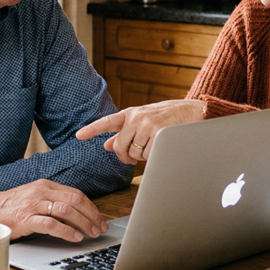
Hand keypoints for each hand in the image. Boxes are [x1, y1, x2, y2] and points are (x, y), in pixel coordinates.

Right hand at [0, 179, 107, 242]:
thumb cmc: (12, 207)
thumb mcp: (35, 197)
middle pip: (75, 200)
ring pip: (66, 210)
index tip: (99, 218)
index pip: (75, 193)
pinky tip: (74, 236)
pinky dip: (66, 231)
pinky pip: (51, 224)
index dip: (91, 207)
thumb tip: (77, 214)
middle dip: (91, 215)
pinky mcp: (26, 218)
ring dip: (83, 223)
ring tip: (91, 233)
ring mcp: (33, 204)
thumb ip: (53, 201)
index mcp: (46, 185)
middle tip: (100, 228)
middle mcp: (41, 192)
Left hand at [76, 99, 204, 164]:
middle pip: (119, 147)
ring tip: (152, 146)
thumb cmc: (165, 117)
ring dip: (141, 157)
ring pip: (134, 154)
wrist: (191, 111)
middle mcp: (136, 118)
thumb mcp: (142, 121)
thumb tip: (107, 145)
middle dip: (125, 157)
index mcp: (130, 114)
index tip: (78, 136)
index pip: (107, 122)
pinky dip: (153, 157)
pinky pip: (148, 156)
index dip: (92, 130)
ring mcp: (147, 125)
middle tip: (132, 157)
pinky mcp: (159, 134)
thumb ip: (124, 132)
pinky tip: (160, 147)